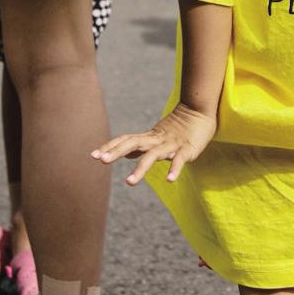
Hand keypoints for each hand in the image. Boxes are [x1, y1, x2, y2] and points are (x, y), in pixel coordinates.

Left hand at [90, 104, 216, 185]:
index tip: (93, 155)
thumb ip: (142, 146)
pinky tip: (169, 180)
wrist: (199, 111)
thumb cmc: (178, 128)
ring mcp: (171, 144)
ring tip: (129, 182)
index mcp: (149, 137)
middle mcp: (157, 139)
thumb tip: (126, 153)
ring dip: (140, 168)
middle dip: (117, 151)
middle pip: (133, 143)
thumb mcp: (157, 137)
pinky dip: (175, 169)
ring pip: (153, 155)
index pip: (126, 140)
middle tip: (102, 160)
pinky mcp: (187, 149)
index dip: (110, 146)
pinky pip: (180, 160)